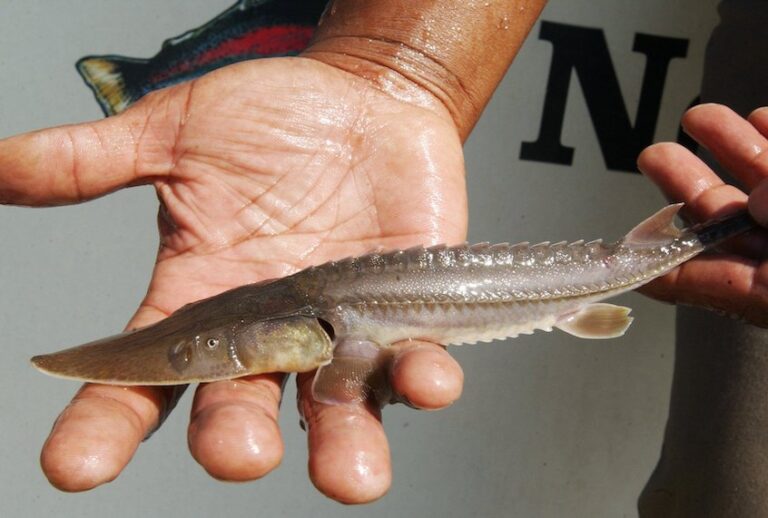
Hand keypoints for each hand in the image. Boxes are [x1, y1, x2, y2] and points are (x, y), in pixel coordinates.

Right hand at [0, 57, 465, 501]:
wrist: (362, 99)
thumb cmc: (271, 118)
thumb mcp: (175, 132)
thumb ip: (95, 160)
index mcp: (205, 301)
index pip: (147, 378)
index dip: (107, 425)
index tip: (74, 465)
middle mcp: (271, 332)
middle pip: (243, 410)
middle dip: (236, 439)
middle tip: (236, 452)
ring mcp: (340, 330)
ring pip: (338, 411)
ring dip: (345, 447)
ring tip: (351, 478)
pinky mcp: (405, 313)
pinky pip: (414, 362)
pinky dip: (423, 378)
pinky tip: (426, 381)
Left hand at [638, 103, 767, 325]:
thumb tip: (757, 198)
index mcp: (767, 293)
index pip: (696, 281)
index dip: (651, 264)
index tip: (612, 251)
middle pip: (724, 222)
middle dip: (686, 183)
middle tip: (652, 155)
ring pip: (762, 187)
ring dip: (732, 148)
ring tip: (700, 117)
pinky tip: (761, 117)